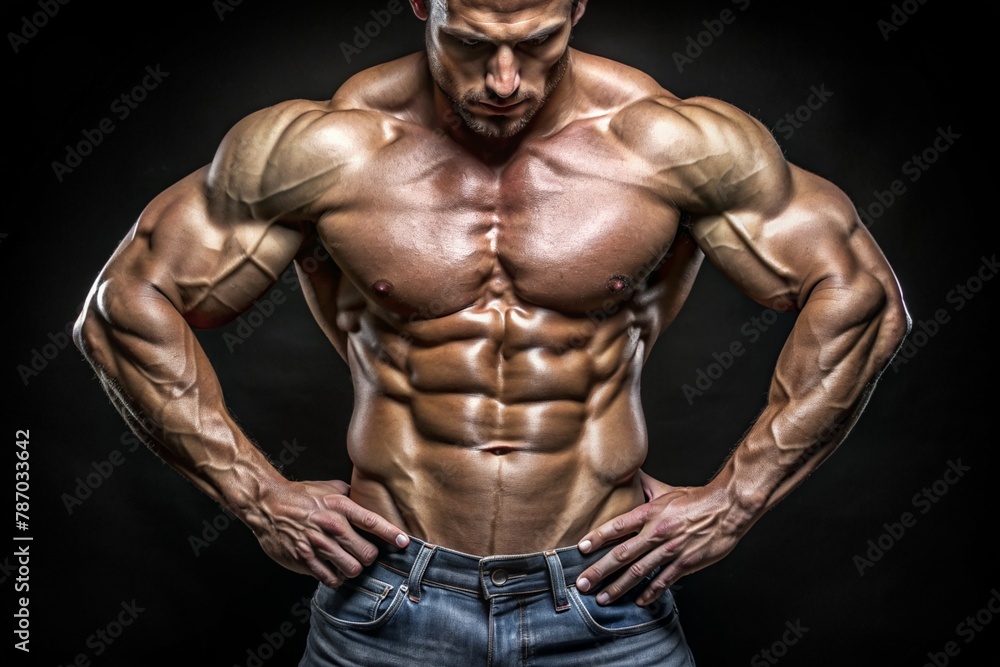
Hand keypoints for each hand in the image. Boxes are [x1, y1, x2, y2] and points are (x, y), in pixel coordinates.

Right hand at [241, 478, 408, 587]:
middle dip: (370, 558)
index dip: (391, 534)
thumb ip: (350, 495)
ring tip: (349, 564)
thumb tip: (369, 497)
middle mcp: (331, 526)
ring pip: (351, 570)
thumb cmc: (300, 495)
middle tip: (365, 555)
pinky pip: (330, 578)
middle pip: (366, 553)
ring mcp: (317, 544)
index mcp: (339, 506)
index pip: (371, 522)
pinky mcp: (304, 560)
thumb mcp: (328, 488)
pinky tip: (334, 571)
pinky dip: (336, 578)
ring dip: (354, 570)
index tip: (404, 542)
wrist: (267, 504)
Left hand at [575, 470, 747, 605]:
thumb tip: (628, 472)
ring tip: (603, 598)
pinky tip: (638, 601)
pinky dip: (649, 593)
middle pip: (622, 554)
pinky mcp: (685, 563)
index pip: (617, 526)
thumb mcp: (666, 490)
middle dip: (600, 570)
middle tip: (583, 583)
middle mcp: (656, 532)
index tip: (581, 548)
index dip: (597, 537)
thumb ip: (645, 486)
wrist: (727, 509)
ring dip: (618, 587)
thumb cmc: (696, 499)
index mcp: (650, 513)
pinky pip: (663, 581)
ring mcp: (670, 550)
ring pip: (639, 572)